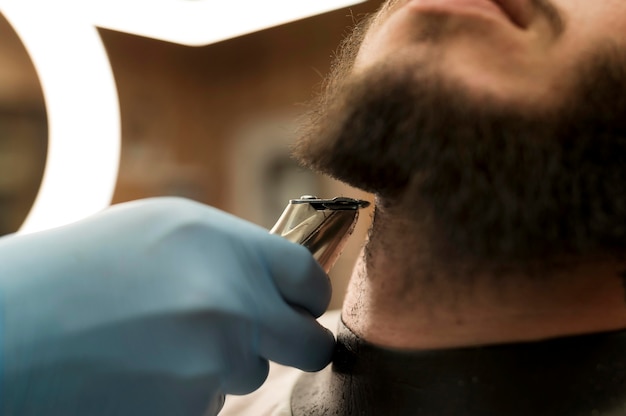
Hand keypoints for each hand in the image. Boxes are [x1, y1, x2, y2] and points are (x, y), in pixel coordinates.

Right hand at [0, 197, 333, 414]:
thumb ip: (232, 252)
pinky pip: (211, 403)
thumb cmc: (81, 269)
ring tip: (160, 343)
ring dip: (224, 364)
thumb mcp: (165, 230)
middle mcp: (232, 304)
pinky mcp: (188, 412)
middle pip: (309, 342)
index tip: (298, 305)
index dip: (308, 296)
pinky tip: (142, 371)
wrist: (7, 329)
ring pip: (251, 373)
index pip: (311, 280)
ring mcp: (212, 364)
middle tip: (260, 338)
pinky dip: (188, 392)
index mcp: (227, 247)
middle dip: (292, 343)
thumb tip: (278, 280)